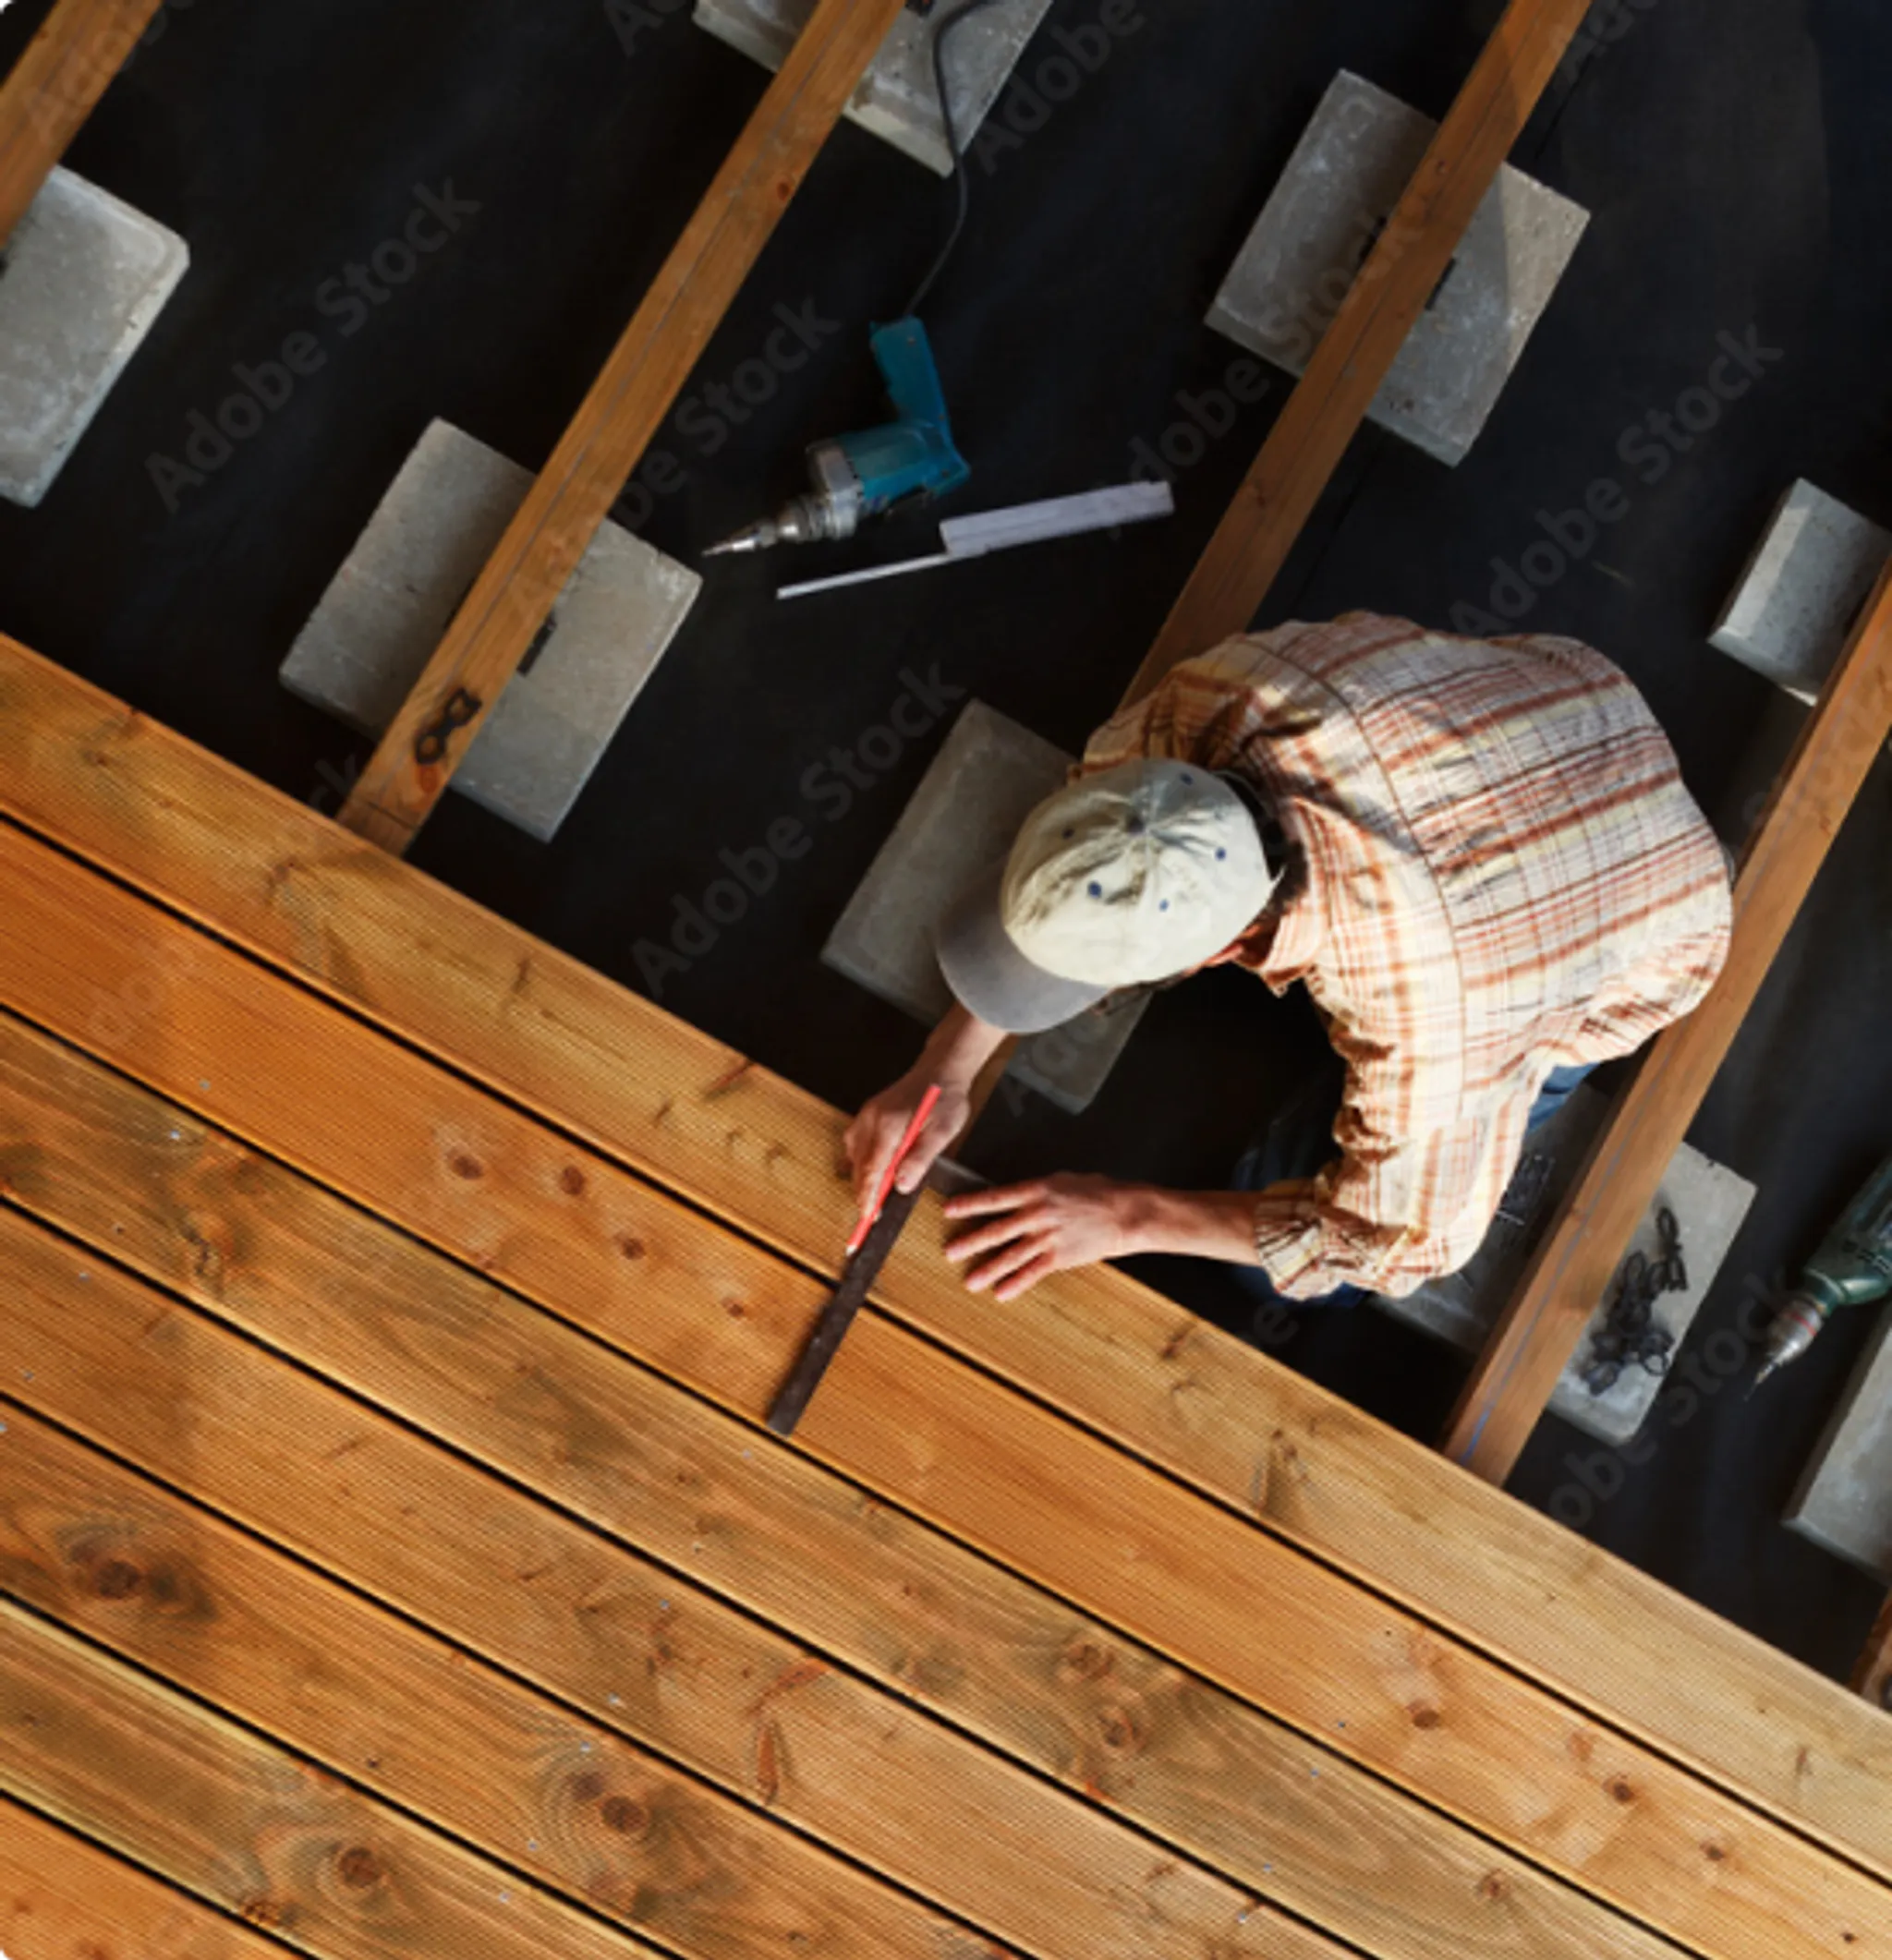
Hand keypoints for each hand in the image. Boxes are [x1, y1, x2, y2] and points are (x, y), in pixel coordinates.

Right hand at [843, 1071, 970, 1221]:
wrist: (940, 1070)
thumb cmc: (944, 1099)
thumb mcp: (942, 1131)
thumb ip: (920, 1159)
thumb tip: (902, 1186)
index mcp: (888, 1125)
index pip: (872, 1170)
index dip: (868, 1197)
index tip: (867, 1217)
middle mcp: (870, 1120)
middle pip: (859, 1166)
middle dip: (864, 1192)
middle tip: (873, 1215)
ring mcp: (865, 1116)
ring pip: (854, 1156)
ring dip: (863, 1177)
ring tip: (876, 1196)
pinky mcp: (866, 1115)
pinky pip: (856, 1144)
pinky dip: (862, 1161)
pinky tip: (875, 1169)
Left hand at [942, 1173, 1138, 1299]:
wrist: (1125, 1212)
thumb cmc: (1097, 1192)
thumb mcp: (1060, 1181)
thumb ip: (1034, 1191)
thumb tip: (1012, 1199)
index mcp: (1036, 1190)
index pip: (995, 1198)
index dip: (970, 1204)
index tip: (949, 1210)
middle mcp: (1038, 1214)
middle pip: (997, 1230)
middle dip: (971, 1242)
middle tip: (950, 1251)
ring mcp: (1048, 1237)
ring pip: (1011, 1255)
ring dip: (988, 1269)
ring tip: (970, 1280)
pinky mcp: (1061, 1257)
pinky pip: (1034, 1272)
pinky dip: (1016, 1284)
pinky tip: (1001, 1293)